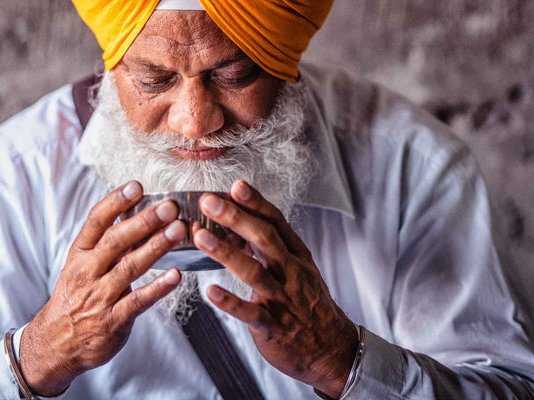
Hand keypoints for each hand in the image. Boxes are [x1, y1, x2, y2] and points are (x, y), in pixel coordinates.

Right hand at [19, 181, 185, 395]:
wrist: (58, 343)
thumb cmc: (76, 296)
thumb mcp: (83, 264)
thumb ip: (109, 241)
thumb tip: (135, 209)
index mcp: (80, 253)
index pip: (96, 221)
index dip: (116, 202)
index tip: (137, 186)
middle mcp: (87, 271)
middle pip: (116, 241)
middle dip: (144, 221)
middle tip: (169, 206)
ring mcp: (99, 296)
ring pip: (130, 267)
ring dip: (156, 247)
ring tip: (178, 231)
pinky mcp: (113, 320)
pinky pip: (139, 301)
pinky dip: (158, 287)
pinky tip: (176, 275)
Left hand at [193, 180, 357, 398]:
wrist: (332, 349)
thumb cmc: (308, 302)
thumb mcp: (296, 268)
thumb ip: (270, 246)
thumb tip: (237, 219)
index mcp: (296, 255)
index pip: (276, 222)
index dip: (256, 203)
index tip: (236, 185)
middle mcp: (290, 273)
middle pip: (264, 239)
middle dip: (235, 218)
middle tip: (209, 201)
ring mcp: (282, 299)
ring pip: (253, 272)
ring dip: (225, 253)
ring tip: (200, 236)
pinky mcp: (273, 326)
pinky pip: (250, 313)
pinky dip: (231, 302)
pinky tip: (211, 292)